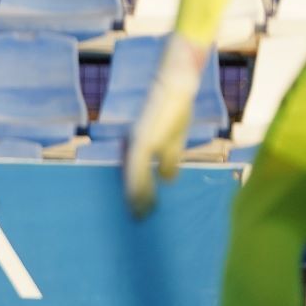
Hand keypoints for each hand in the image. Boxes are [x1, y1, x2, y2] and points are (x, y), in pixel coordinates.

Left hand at [124, 35, 209, 218]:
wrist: (175, 85)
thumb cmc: (175, 108)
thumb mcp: (174, 140)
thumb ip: (169, 159)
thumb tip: (168, 181)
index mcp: (138, 146)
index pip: (134, 174)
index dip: (137, 192)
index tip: (139, 211)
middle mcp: (131, 146)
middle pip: (129, 178)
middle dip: (134, 199)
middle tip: (136, 220)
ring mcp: (135, 143)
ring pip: (131, 178)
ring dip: (135, 198)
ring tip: (139, 216)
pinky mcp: (141, 141)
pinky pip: (137, 169)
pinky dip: (138, 186)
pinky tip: (139, 201)